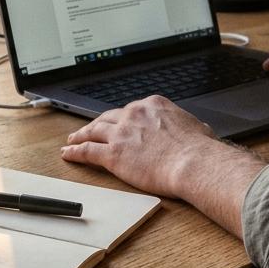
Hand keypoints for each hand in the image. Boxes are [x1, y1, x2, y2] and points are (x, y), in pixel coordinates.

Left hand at [61, 96, 265, 236]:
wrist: (193, 162)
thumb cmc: (199, 149)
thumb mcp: (196, 127)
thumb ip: (187, 126)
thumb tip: (196, 130)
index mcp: (153, 105)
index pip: (130, 110)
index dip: (121, 118)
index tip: (117, 122)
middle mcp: (134, 115)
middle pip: (108, 117)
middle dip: (97, 124)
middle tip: (88, 129)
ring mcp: (121, 133)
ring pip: (93, 131)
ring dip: (80, 135)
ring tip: (72, 140)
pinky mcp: (113, 154)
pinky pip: (88, 151)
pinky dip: (75, 152)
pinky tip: (68, 154)